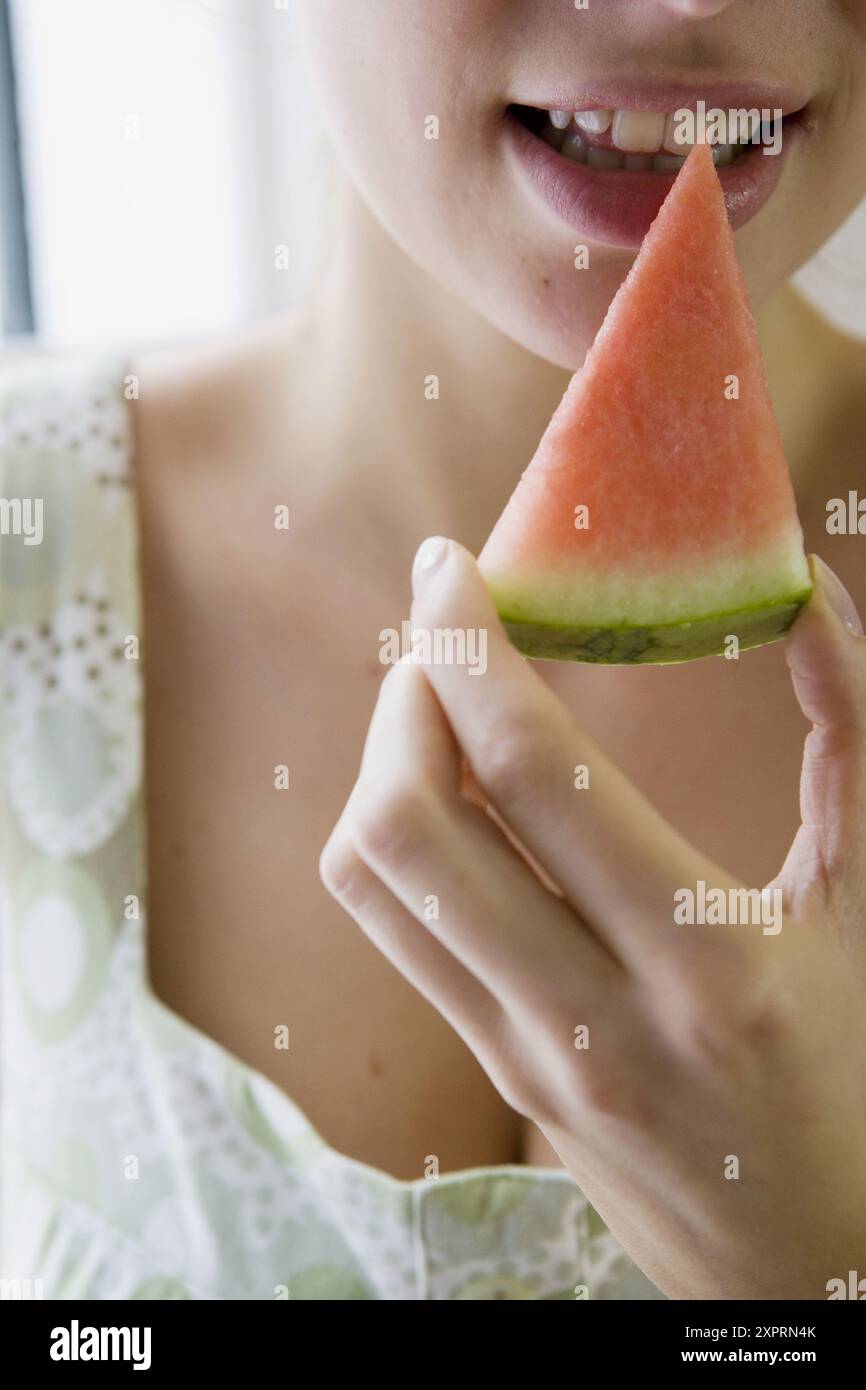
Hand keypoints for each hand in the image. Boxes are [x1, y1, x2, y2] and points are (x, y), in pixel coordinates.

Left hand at [320, 538, 865, 1298]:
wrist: (822, 1270)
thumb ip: (853, 734)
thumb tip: (807, 591)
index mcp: (707, 964)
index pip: (536, 773)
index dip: (472, 648)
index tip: (449, 563)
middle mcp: (593, 1017)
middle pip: (410, 825)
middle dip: (404, 696)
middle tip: (444, 631)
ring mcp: (528, 1060)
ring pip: (378, 885)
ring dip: (382, 765)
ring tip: (441, 705)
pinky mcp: (500, 1077)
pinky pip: (400, 935)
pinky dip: (397, 839)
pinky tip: (452, 793)